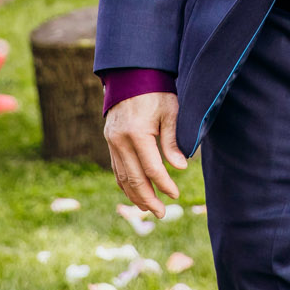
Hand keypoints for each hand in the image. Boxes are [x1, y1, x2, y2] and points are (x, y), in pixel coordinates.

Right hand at [104, 92, 186, 213]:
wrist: (131, 76)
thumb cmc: (156, 93)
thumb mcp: (170, 112)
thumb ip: (173, 141)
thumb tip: (180, 168)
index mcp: (137, 133)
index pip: (152, 168)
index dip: (164, 184)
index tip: (175, 194)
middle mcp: (120, 140)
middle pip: (134, 178)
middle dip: (148, 198)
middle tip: (161, 213)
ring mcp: (112, 142)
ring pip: (122, 176)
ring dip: (135, 195)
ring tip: (148, 209)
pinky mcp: (109, 141)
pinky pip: (116, 168)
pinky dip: (125, 183)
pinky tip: (134, 193)